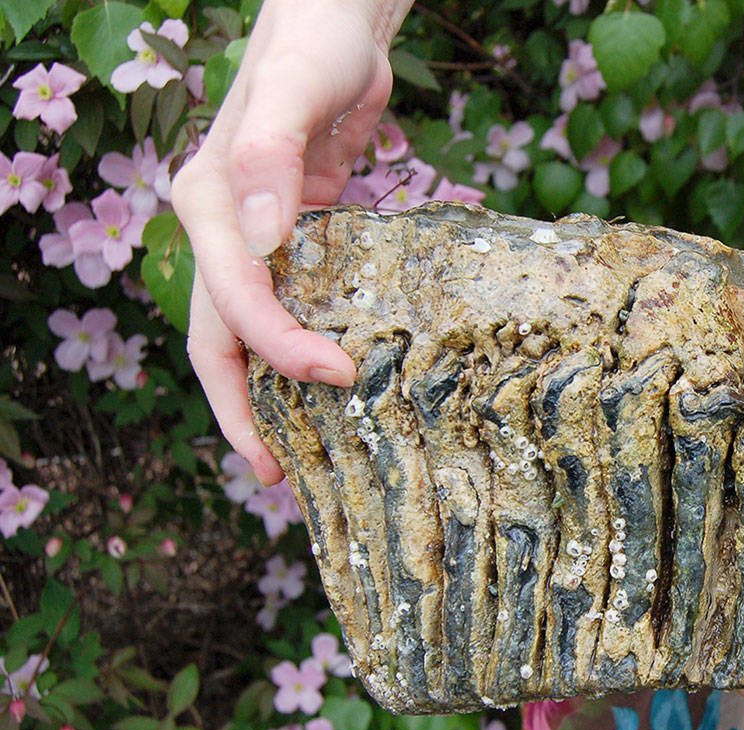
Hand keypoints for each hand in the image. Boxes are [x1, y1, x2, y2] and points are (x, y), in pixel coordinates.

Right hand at [172, 0, 410, 483]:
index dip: (280, 347)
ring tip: (297, 454)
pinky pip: (290, 308)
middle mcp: (224, 230)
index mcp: (209, 205)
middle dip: (244, 409)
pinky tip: (331, 384)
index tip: (339, 376)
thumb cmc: (313, 46)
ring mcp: (257, 239)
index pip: (237, 300)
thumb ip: (267, 157)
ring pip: (248, 334)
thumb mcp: (294, 92)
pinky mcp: (297, 239)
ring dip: (267, 393)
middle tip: (276, 475)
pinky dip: (301, 351)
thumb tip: (259, 235)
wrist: (334, 22)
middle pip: (219, 339)